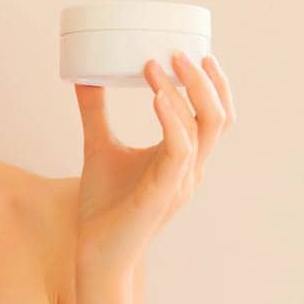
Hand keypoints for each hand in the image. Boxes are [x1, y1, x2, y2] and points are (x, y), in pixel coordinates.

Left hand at [72, 51, 235, 271]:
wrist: (94, 251)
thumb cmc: (103, 205)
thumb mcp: (100, 145)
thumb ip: (96, 111)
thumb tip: (85, 75)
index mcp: (182, 158)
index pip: (217, 118)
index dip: (215, 85)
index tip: (197, 53)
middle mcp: (189, 169)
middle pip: (219, 118)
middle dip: (203, 81)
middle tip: (177, 52)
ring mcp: (180, 182)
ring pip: (203, 130)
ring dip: (183, 92)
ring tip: (155, 65)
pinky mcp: (162, 193)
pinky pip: (178, 151)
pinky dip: (171, 120)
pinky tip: (155, 97)